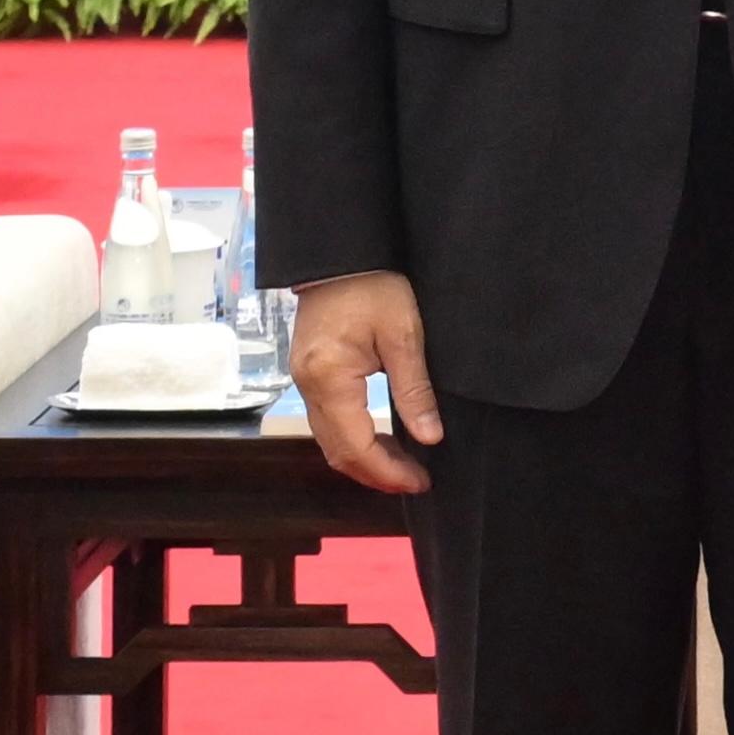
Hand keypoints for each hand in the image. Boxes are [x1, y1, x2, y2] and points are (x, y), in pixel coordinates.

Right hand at [288, 268, 443, 494]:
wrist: (341, 253)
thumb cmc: (374, 284)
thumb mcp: (404, 334)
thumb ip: (414, 389)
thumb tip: (430, 437)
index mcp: (330, 378)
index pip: (356, 446)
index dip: (387, 471)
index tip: (419, 481)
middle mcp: (308, 386)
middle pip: (337, 452)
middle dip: (376, 474)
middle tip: (415, 481)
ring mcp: (303, 381)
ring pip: (329, 441)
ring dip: (364, 459)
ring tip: (403, 466)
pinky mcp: (309, 373)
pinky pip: (327, 421)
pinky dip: (353, 438)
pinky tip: (380, 439)